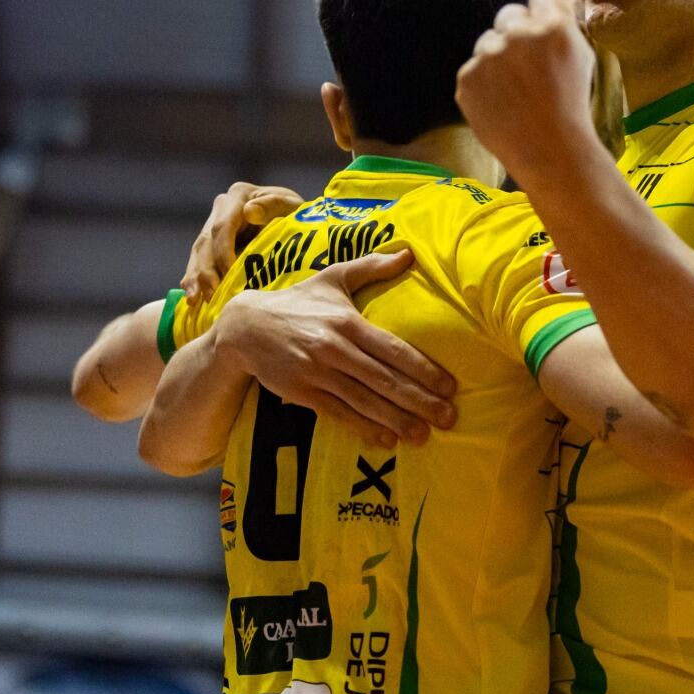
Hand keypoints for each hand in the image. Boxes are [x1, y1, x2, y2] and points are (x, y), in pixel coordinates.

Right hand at [184, 182, 304, 300]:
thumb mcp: (291, 205)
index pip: (222, 226)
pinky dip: (195, 281)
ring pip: (199, 254)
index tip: (229, 273)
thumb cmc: (297, 213)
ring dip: (195, 279)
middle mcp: (221, 209)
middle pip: (207, 242)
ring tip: (193, 300)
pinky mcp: (213, 244)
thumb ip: (273, 205)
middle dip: (206, 270)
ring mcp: (214, 226)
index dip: (223, 252)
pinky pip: (199, 263)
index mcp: (238, 196)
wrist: (295, 219)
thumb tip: (250, 211)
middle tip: (211, 295)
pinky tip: (192, 300)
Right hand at [211, 250, 456, 447]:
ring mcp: (317, 372)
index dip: (423, 369)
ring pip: (364, 400)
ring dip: (396, 420)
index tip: (449, 386)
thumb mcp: (332, 278)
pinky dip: (363, 428)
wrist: (244, 327)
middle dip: (419, 400)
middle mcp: (334, 348)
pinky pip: (338, 414)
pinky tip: (386, 440)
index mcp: (347, 321)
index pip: (393, 349)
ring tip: (424, 435)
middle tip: (448, 417)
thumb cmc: (297, 301)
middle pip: (384, 379)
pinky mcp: (301, 392)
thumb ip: (371, 267)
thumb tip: (409, 253)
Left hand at [456, 0, 598, 184]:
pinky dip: (483, 85)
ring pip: (488, 43)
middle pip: (509, 15)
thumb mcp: (583, 59)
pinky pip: (473, 70)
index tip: (544, 37)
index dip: (544, 17)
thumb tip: (548, 6)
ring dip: (497, 59)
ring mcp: (488, 55)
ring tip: (514, 91)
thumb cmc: (572, 107)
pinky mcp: (467, 78)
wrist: (550, 151)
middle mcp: (518, 34)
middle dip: (516, 33)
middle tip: (526, 66)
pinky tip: (501, 105)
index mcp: (553, 26)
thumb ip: (563, 28)